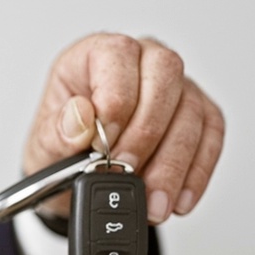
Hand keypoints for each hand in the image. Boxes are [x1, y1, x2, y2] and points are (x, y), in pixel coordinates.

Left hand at [23, 33, 224, 223]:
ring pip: (191, 109)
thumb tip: (80, 118)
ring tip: (152, 201)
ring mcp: (174, 87)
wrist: (71, 181)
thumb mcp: (43, 145)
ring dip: (173, 163)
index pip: (118, 54)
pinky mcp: (198, 114)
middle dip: (146, 131)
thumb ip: (57, 132)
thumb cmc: (60, 149)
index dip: (116, 97)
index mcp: (94, 55)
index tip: (102, 141)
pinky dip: (196, 171)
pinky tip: (178, 199)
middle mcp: (140, 62)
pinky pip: (211, 135)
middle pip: (165, 73)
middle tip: (125, 171)